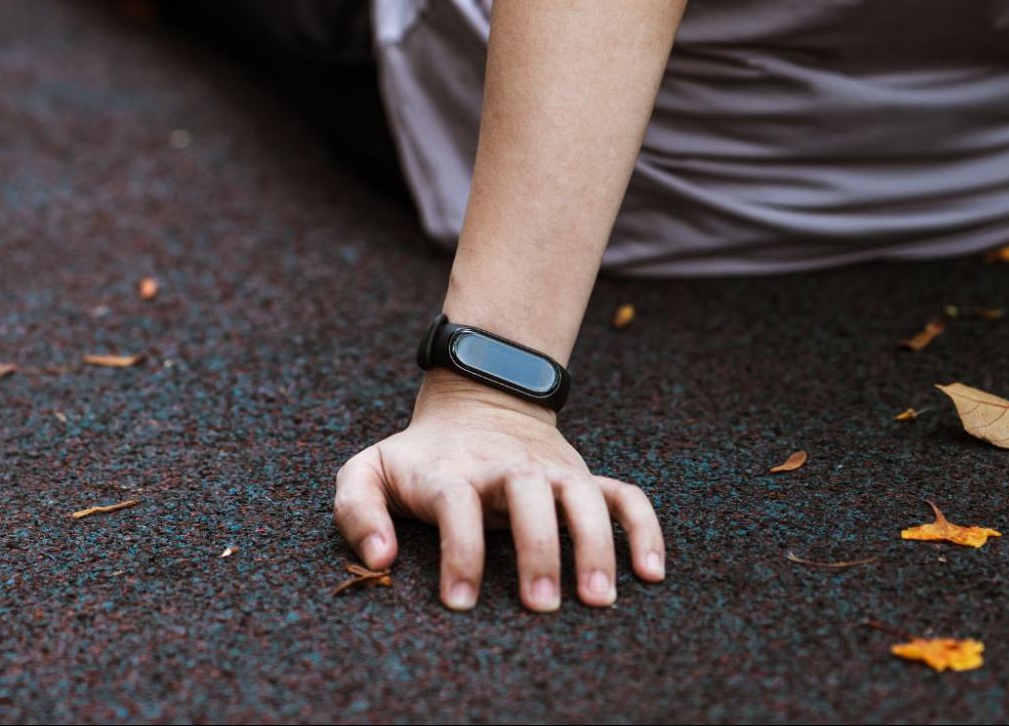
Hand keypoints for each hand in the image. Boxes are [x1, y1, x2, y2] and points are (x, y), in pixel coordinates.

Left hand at [333, 370, 665, 610]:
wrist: (475, 403)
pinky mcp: (581, 475)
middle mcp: (504, 466)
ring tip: (599, 599)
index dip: (458, 550)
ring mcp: (548, 469)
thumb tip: (381, 559)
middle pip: (526, 491)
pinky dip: (644, 528)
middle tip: (540, 605)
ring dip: (595, 543)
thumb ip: (357, 511)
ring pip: (580, 494)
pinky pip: (624, 495)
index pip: (456, 502)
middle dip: (536, 547)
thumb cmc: (418, 459)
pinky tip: (651, 573)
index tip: (459, 602)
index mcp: (450, 470)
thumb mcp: (369, 472)